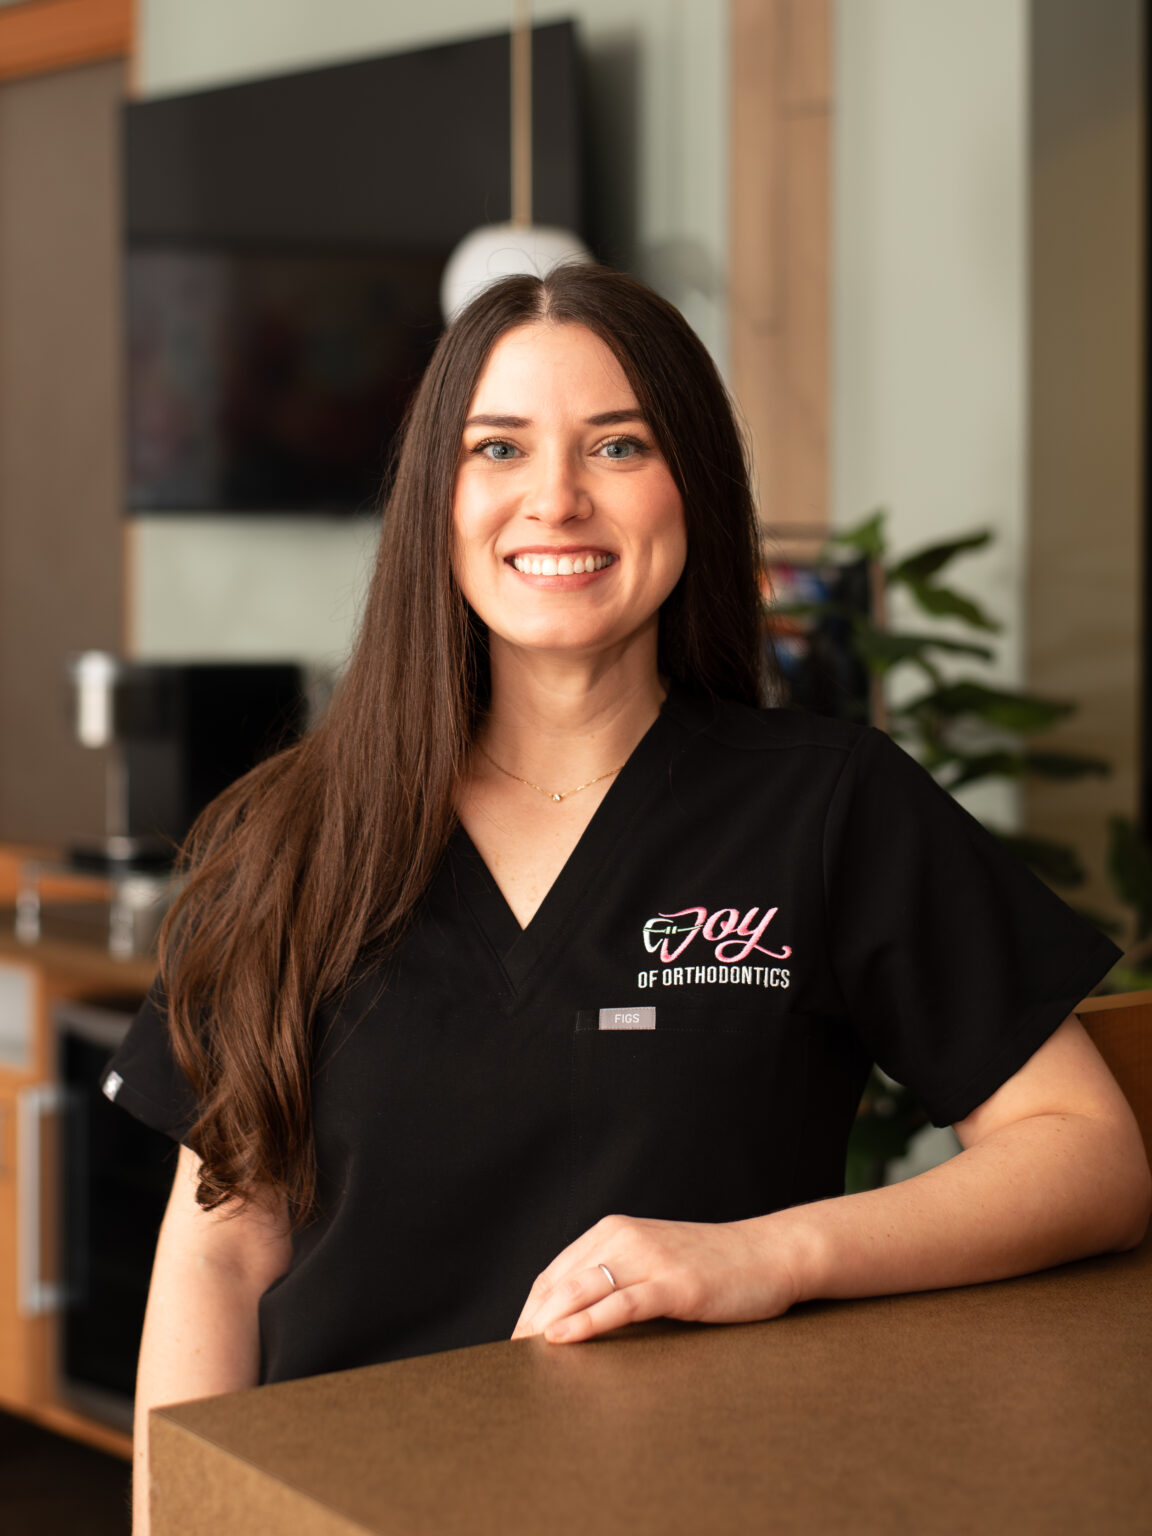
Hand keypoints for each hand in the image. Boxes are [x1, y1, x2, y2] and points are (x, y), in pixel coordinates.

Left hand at [510, 1212, 801, 1344]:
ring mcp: (650, 1259)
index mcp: (614, 1230)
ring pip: (581, 1290)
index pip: (554, 1274)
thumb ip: (617, 1275)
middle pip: (559, 1284)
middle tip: (510, 1367)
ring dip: (546, 1325)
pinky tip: (562, 1340)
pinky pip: (620, 1304)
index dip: (528, 1311)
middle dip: (529, 1325)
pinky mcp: (674, 1284)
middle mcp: (625, 1237)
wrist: (769, 1254)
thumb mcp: (654, 1260)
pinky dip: (586, 1322)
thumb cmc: (711, 1266)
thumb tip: (572, 1317)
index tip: (513, 1347)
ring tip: (525, 1362)